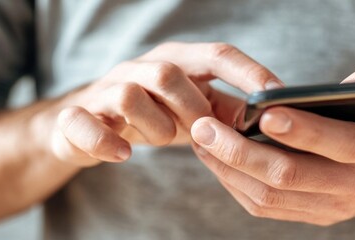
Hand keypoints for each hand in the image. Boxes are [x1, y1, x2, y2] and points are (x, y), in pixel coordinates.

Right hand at [45, 42, 283, 166]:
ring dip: (155, 127)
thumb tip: (275, 118)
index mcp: (176, 60)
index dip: (248, 73)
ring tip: (163, 139)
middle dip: (192, 109)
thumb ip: (229, 110)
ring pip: (130, 95)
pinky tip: (123, 154)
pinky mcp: (77, 117)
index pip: (217, 54)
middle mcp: (139, 68)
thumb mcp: (194, 108)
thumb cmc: (153, 114)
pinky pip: (85, 123)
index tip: (278, 96)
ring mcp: (105, 90)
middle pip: (169, 73)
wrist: (86, 127)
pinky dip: (106, 141)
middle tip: (201, 133)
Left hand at [190, 59, 354, 224]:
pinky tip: (214, 156)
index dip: (303, 130)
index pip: (341, 145)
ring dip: (229, 168)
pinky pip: (265, 206)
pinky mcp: (312, 215)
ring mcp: (332, 207)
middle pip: (292, 176)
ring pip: (271, 196)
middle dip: (243, 151)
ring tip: (201, 138)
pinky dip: (234, 183)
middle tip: (205, 126)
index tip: (264, 112)